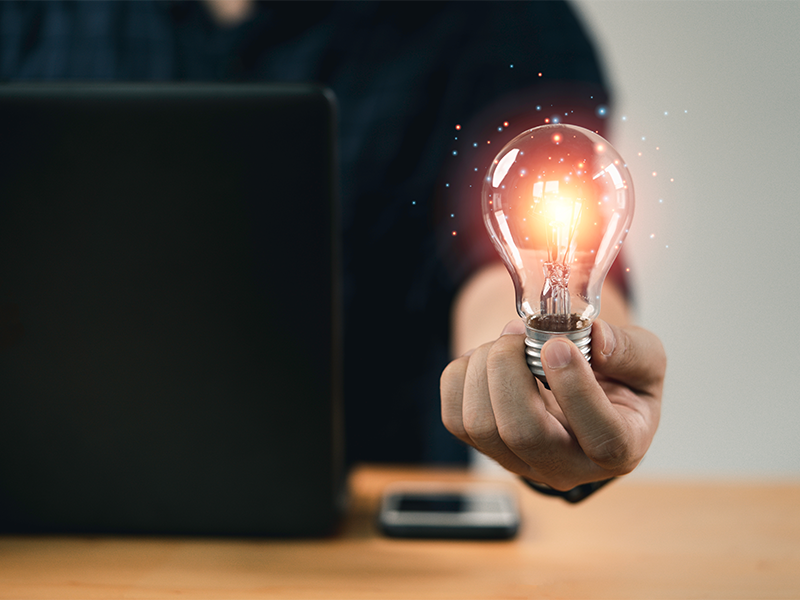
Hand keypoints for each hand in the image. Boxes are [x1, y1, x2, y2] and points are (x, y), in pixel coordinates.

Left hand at [440, 319, 664, 490]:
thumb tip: (597, 342)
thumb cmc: (616, 377)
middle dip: (510, 370)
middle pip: (523, 433)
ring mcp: (520, 462)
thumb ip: (632, 350)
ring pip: (481, 425)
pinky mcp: (484, 449)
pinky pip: (454, 417)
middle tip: (518, 333)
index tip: (557, 346)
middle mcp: (567, 466)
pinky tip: (487, 359)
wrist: (579, 386)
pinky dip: (461, 376)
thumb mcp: (645, 359)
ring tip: (507, 342)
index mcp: (619, 448)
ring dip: (484, 368)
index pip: (602, 439)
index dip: (576, 391)